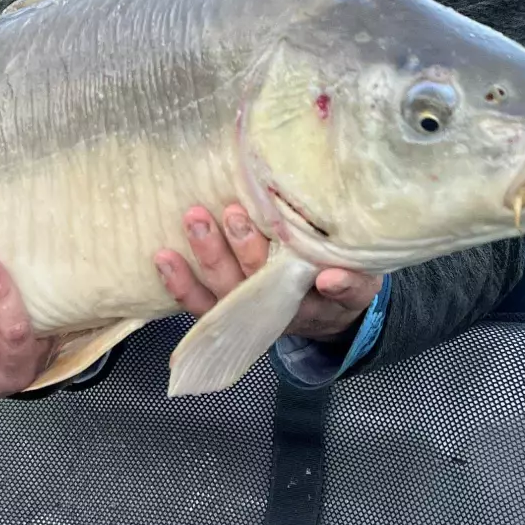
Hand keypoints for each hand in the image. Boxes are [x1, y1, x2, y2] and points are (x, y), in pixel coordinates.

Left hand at [154, 205, 380, 344]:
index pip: (291, 288)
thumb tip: (333, 276)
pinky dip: (179, 283)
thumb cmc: (342, 287)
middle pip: (251, 284)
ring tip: (195, 219)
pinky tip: (162, 257)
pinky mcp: (223, 306)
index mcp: (307, 303)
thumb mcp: (362, 287)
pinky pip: (198, 302)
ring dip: (205, 256)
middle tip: (233, 213)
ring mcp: (244, 309)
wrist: (325, 310)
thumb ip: (352, 283)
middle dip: (241, 248)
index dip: (285, 268)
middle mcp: (270, 309)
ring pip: (220, 289)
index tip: (282, 241)